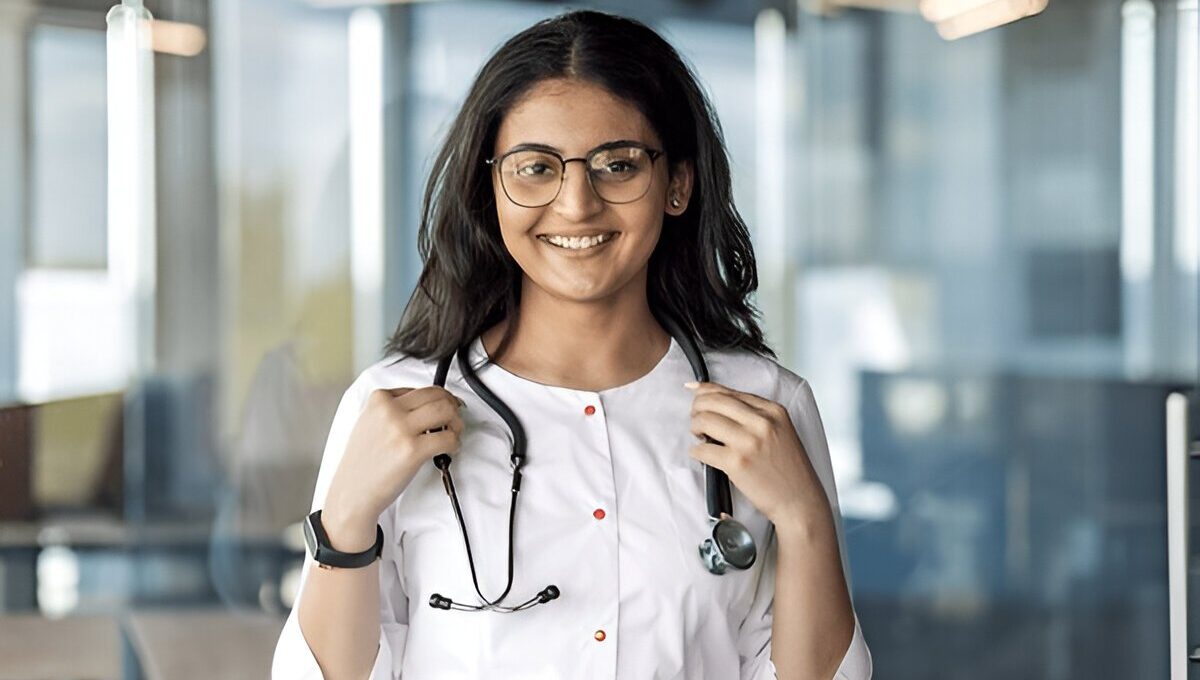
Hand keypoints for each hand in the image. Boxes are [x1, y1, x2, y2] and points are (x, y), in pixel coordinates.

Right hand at [322, 386, 465, 549]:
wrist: (353, 491)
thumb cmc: (362, 462)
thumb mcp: (369, 422)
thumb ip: (393, 408)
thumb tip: (427, 404)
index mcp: (378, 400)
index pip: (421, 389)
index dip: (439, 398)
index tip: (445, 406)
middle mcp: (389, 411)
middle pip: (437, 395)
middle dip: (452, 407)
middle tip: (454, 419)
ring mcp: (401, 429)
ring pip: (445, 410)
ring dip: (456, 422)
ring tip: (452, 434)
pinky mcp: (412, 450)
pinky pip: (448, 438)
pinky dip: (455, 443)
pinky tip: (449, 449)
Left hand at [684, 381, 831, 531]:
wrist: (799, 500)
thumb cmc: (788, 469)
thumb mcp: (780, 431)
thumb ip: (754, 415)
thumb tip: (718, 400)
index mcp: (773, 411)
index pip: (729, 391)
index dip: (706, 390)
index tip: (694, 391)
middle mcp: (762, 422)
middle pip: (713, 402)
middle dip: (697, 409)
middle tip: (697, 420)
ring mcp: (749, 442)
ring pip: (704, 421)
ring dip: (695, 428)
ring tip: (700, 437)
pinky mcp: (737, 462)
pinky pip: (702, 449)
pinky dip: (696, 452)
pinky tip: (702, 454)